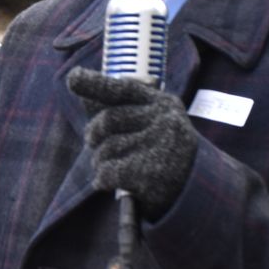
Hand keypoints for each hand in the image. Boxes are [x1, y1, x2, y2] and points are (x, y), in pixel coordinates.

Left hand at [65, 68, 199, 219]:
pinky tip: (107, 182)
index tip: (73, 78)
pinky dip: (101, 179)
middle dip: (93, 134)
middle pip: (108, 120)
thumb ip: (125, 109)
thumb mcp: (153, 123)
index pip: (123, 89)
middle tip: (92, 143)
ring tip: (108, 166)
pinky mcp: (151, 173)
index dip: (95, 84)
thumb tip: (85, 98)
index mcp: (163, 103)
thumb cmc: (165, 152)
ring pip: (105, 148)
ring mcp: (160, 145)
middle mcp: (164, 120)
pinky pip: (107, 172)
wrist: (196, 190)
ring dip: (98, 161)